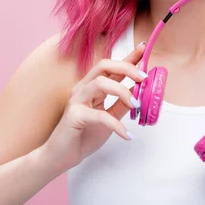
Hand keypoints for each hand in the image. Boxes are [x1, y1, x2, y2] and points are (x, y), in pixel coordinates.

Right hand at [42, 42, 146, 174]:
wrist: (60, 157)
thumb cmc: (83, 135)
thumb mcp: (109, 118)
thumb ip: (122, 104)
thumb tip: (140, 93)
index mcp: (92, 86)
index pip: (112, 67)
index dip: (128, 56)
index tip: (144, 48)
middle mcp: (83, 88)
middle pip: (104, 66)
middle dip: (126, 68)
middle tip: (144, 78)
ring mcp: (76, 100)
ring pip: (100, 83)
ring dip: (122, 92)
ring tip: (136, 106)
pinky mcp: (73, 116)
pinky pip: (98, 115)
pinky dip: (116, 124)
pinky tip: (126, 134)